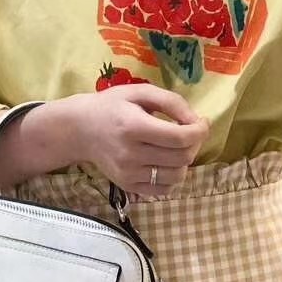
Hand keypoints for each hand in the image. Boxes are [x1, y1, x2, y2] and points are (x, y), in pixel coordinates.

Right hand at [74, 84, 208, 197]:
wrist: (80, 129)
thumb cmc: (112, 106)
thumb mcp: (140, 92)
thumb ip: (171, 102)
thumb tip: (196, 121)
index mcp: (134, 127)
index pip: (180, 138)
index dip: (200, 131)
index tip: (201, 122)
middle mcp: (131, 154)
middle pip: (182, 158)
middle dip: (194, 144)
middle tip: (189, 133)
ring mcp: (128, 174)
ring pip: (176, 176)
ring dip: (184, 161)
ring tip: (176, 147)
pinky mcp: (128, 186)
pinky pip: (163, 189)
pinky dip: (172, 177)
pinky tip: (166, 163)